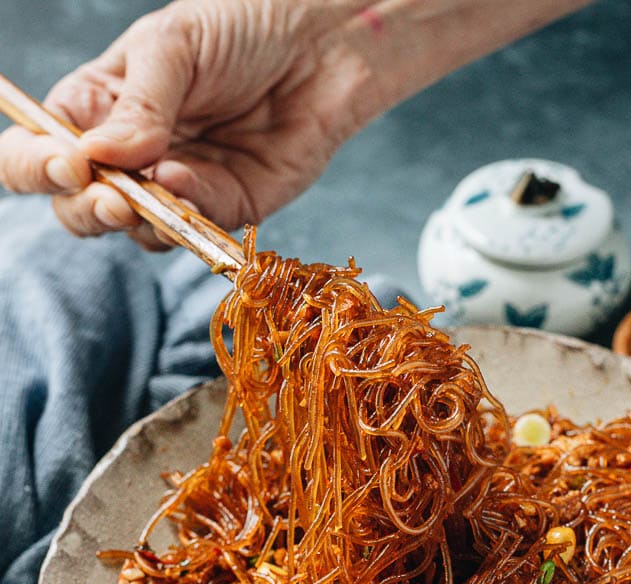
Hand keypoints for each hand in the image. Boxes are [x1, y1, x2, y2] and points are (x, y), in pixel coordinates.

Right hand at [0, 0, 377, 246]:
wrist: (321, 47)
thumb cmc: (240, 29)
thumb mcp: (175, 46)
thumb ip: (138, 105)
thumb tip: (97, 157)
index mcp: (95, 108)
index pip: (36, 152)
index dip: (35, 167)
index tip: (69, 165)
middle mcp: (127, 157)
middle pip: (77, 208)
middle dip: (87, 210)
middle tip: (113, 198)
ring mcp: (172, 189)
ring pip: (134, 233)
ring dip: (140, 220)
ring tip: (157, 190)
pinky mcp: (222, 209)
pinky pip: (191, 231)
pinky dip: (186, 215)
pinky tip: (192, 183)